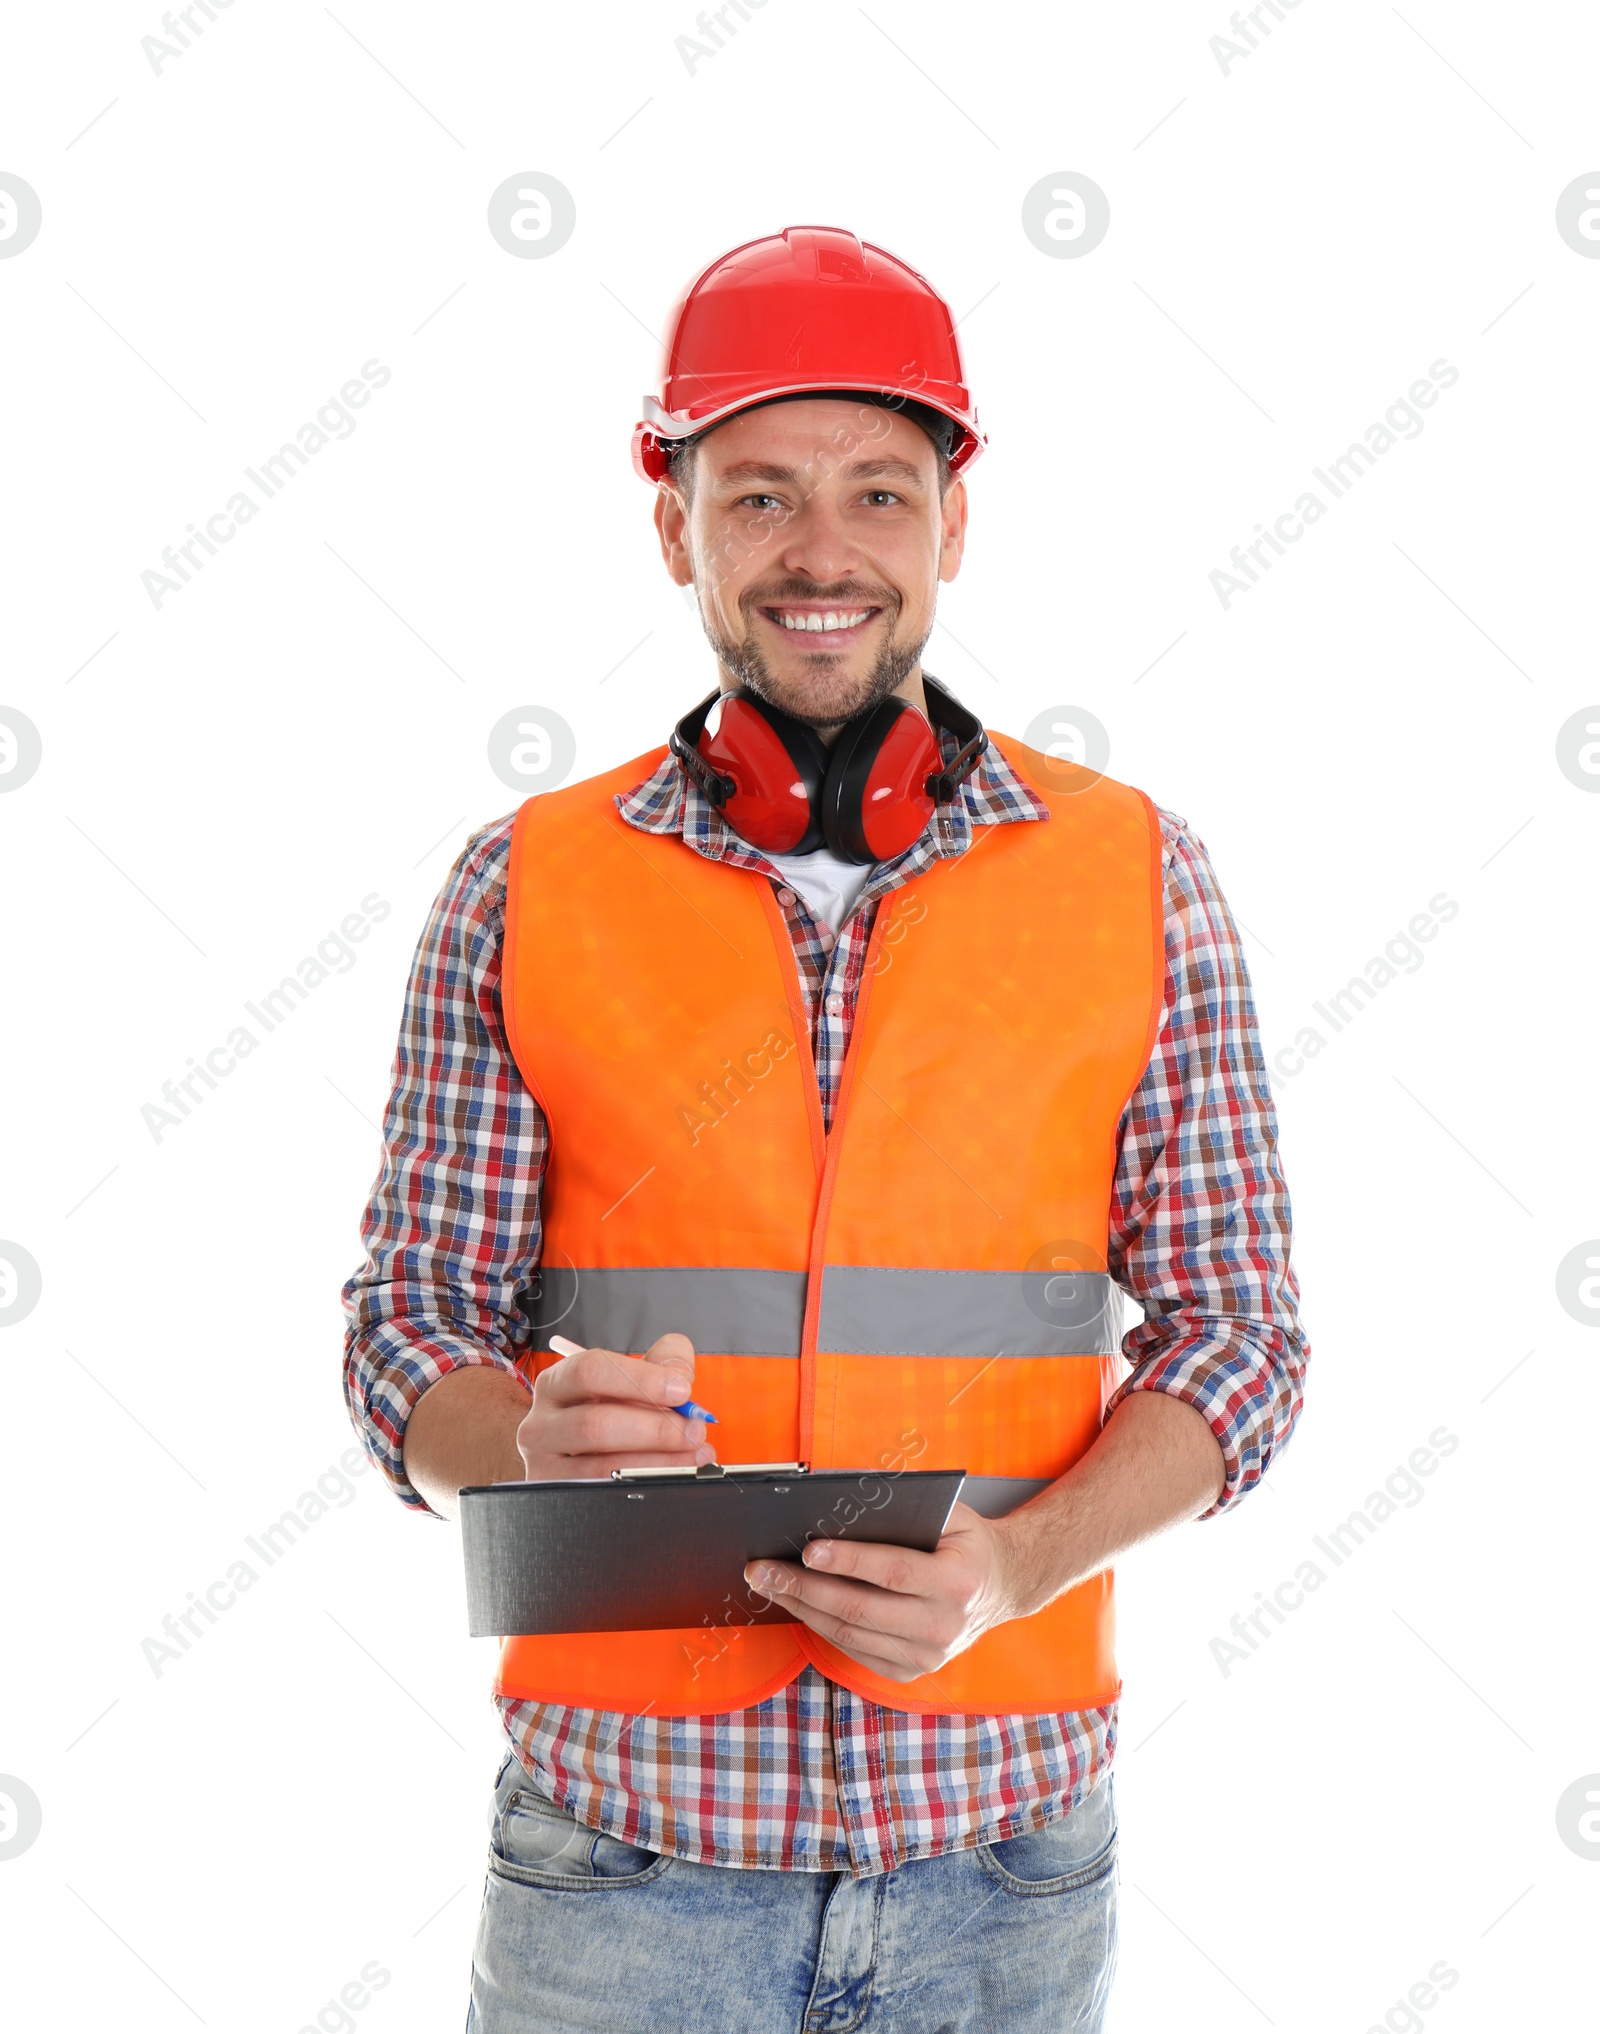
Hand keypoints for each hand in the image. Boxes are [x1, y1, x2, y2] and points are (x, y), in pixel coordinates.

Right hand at [514, 1331, 715, 1480]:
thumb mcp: (631, 1378)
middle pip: (596, 1423)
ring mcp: (544, 1464)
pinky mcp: (556, 1499)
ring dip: (658, 1461)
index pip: (590, 1371)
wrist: (576, 1454)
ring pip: (601, 1466)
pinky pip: (603, 1495)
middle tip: (694, 1430)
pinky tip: (670, 1477)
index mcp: (557, 1383)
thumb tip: (680, 1374)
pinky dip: (643, 1485)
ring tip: (693, 1454)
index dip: (639, 1379)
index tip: (682, 1390)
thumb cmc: (608, 1410)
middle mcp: (542, 1423)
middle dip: (655, 1428)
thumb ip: (661, 1362)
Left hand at [743, 1501, 1020, 1683]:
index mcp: (958, 1582)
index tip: (807, 1549)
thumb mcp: (951, 1513)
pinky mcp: (911, 1671)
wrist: (1002, 1587)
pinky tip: (799, 1604)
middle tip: (763, 1569)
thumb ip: (904, 1508)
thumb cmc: (965, 1541)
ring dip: (803, 1608)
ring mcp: (928, 1655)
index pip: (893, 1571)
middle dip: (804, 1587)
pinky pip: (855, 1650)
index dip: (848, 1561)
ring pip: (851, 1633)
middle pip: (861, 1609)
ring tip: (769, 1584)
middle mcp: (944, 1626)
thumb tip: (839, 1499)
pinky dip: (821, 1627)